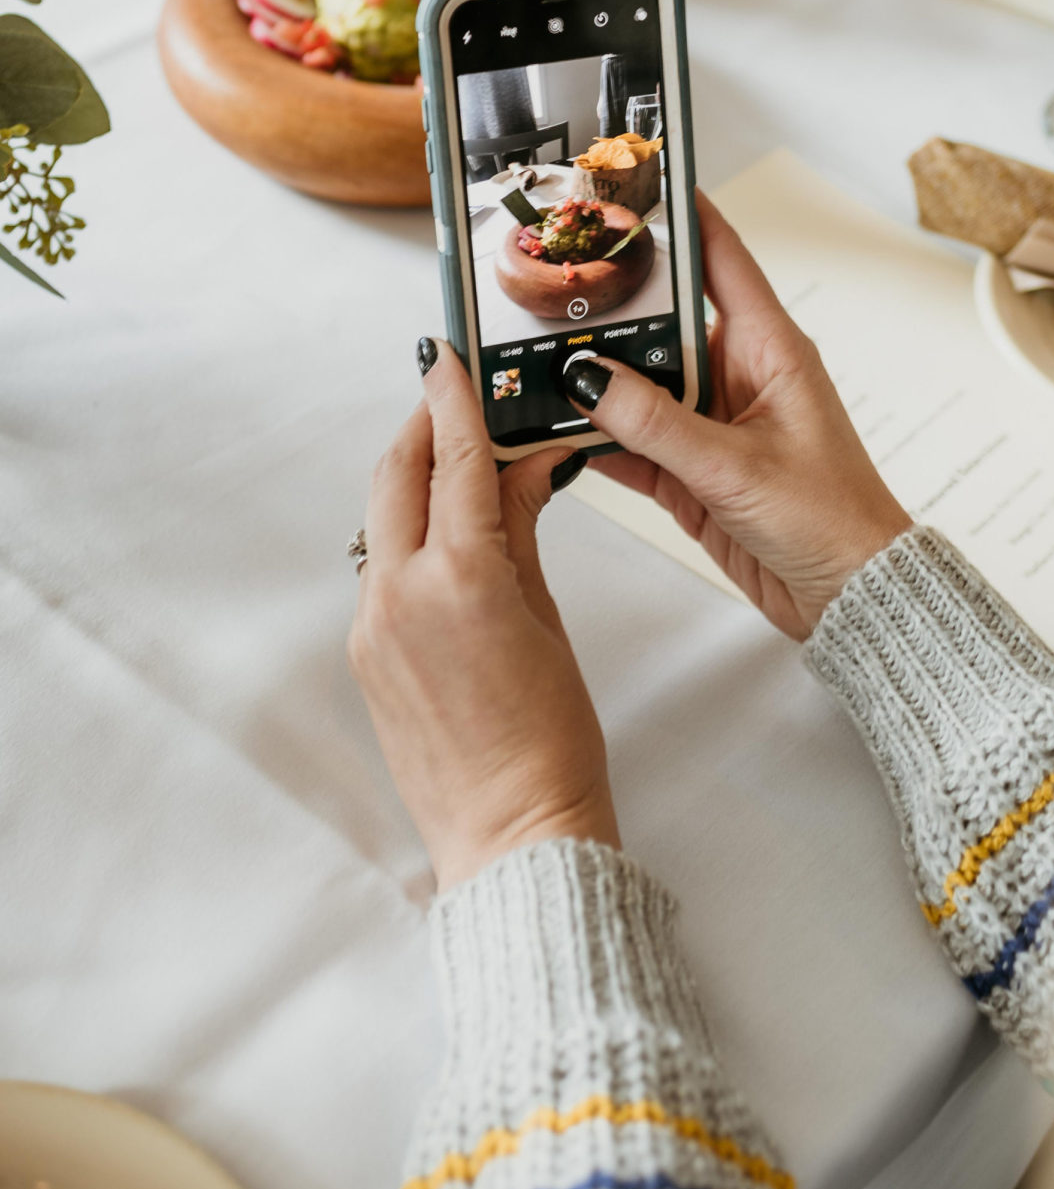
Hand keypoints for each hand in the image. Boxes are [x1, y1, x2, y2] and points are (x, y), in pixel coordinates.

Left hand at [348, 342, 616, 888]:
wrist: (514, 833)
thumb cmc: (551, 741)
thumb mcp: (549, 619)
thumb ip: (523, 532)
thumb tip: (528, 468)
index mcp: (458, 579)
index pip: (454, 461)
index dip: (453, 399)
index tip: (446, 355)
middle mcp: (398, 595)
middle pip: (397, 476)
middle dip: (422, 429)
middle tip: (451, 396)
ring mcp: (372, 628)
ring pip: (384, 522)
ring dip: (416, 483)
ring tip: (463, 467)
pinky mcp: (365, 656)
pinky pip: (382, 572)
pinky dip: (412, 539)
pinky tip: (451, 542)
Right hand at [566, 193, 910, 639]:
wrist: (849, 597)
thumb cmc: (831, 520)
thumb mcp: (734, 465)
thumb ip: (656, 422)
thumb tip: (587, 377)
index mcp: (770, 349)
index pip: (720, 259)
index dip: (679, 216)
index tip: (634, 181)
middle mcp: (740, 376)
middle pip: (662, 321)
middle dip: (609, 307)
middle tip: (549, 281)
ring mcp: (713, 424)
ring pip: (639, 384)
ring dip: (594, 379)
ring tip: (532, 356)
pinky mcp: (694, 472)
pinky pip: (633, 440)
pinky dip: (597, 438)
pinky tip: (553, 427)